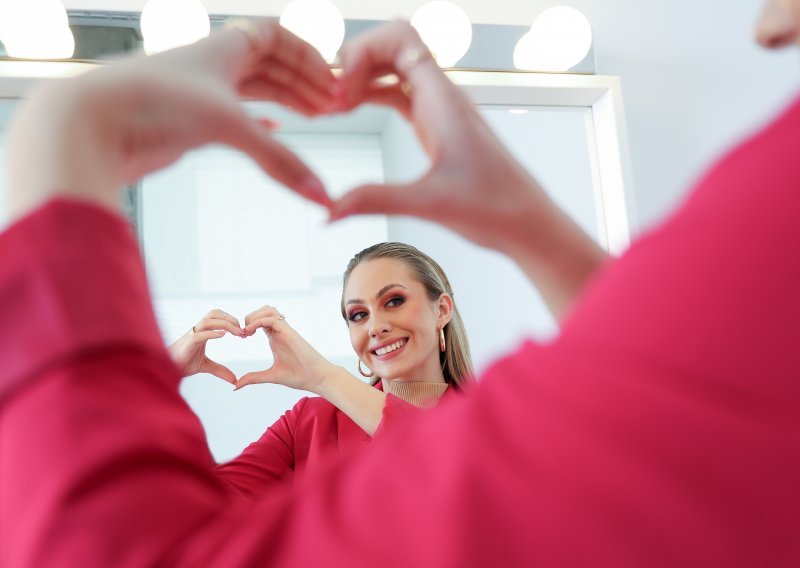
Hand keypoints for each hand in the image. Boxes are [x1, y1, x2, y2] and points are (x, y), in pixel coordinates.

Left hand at [8, 18, 335, 219]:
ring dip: (283, 101)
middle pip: (269, 64)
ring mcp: (196, 92)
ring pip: (250, 89)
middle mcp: (210, 65)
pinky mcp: (183, 121)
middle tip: (330, 106)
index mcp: (223, 48)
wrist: (89, 123)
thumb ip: (281, 162)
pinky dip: (256, 121)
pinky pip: (230, 114)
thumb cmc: (151, 104)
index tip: (331, 79)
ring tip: (311, 117)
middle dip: (302, 83)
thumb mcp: (230, 128)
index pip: (276, 37)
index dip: (307, 56)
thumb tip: (322, 198)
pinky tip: (271, 133)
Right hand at [168, 309, 244, 383]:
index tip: (242, 332)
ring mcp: (191, 335)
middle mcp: (197, 330)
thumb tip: (234, 380)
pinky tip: (223, 336)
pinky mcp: (187, 344)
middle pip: (214, 313)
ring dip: (225, 324)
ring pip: (208, 320)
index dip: (231, 320)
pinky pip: (200, 334)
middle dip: (230, 318)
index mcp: (201, 331)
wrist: (166, 369)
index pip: (217, 316)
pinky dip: (212, 333)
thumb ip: (219, 370)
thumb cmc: (182, 364)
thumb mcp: (205, 366)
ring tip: (237, 332)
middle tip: (242, 330)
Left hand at [235, 305, 336, 391]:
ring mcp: (285, 330)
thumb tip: (236, 386)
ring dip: (254, 316)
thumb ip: (254, 378)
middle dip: (249, 317)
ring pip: (268, 309)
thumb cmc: (299, 376)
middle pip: (264, 310)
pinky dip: (258, 321)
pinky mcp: (289, 332)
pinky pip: (272, 318)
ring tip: (248, 331)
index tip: (242, 337)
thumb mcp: (271, 376)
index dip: (248, 324)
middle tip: (244, 333)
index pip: (260, 320)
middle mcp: (280, 331)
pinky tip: (251, 333)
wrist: (316, 378)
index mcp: (275, 338)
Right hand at [330, 22, 606, 317]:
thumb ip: (376, 200)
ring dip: (360, 80)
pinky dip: (372, 97)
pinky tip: (353, 115)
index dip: (362, 52)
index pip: (400, 38)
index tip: (341, 91)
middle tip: (330, 101)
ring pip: (392, 71)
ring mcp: (439, 110)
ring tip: (333, 109)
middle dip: (354, 62)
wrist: (528, 224)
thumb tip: (329, 209)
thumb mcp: (430, 204)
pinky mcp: (437, 127)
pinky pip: (398, 95)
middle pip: (391, 47)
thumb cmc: (496, 208)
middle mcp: (442, 96)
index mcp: (444, 100)